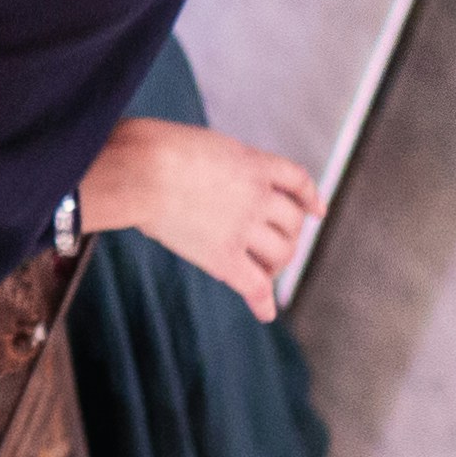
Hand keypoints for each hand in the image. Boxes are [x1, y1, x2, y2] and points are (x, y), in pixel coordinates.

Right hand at [78, 116, 323, 319]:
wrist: (139, 170)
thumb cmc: (148, 148)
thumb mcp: (197, 144)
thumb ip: (214, 163)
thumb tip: (198, 178)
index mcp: (253, 163)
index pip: (297, 180)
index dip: (309, 198)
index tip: (316, 211)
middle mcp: (257, 195)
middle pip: (292, 222)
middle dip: (287, 235)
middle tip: (275, 246)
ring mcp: (242, 227)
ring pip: (281, 253)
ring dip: (277, 265)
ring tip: (266, 272)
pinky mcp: (223, 256)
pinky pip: (255, 285)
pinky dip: (262, 302)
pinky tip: (265, 313)